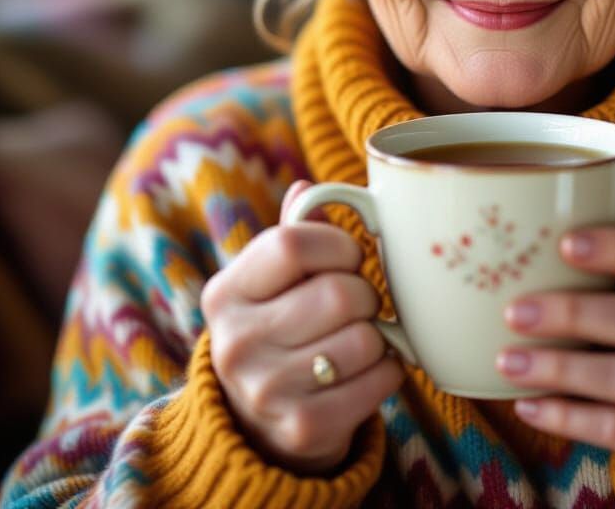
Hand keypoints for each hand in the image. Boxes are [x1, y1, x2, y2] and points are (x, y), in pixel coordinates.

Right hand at [200, 180, 404, 474]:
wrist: (260, 423)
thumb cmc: (280, 327)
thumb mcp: (273, 280)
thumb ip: (294, 234)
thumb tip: (308, 187)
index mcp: (226, 293)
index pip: (292, 244)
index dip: (337, 244)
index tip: (347, 257)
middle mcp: (235, 343)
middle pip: (339, 294)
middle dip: (365, 294)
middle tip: (358, 304)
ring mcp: (265, 391)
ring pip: (364, 338)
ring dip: (378, 335)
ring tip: (360, 337)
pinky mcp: (303, 428)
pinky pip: (379, 379)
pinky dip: (389, 369)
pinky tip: (368, 369)